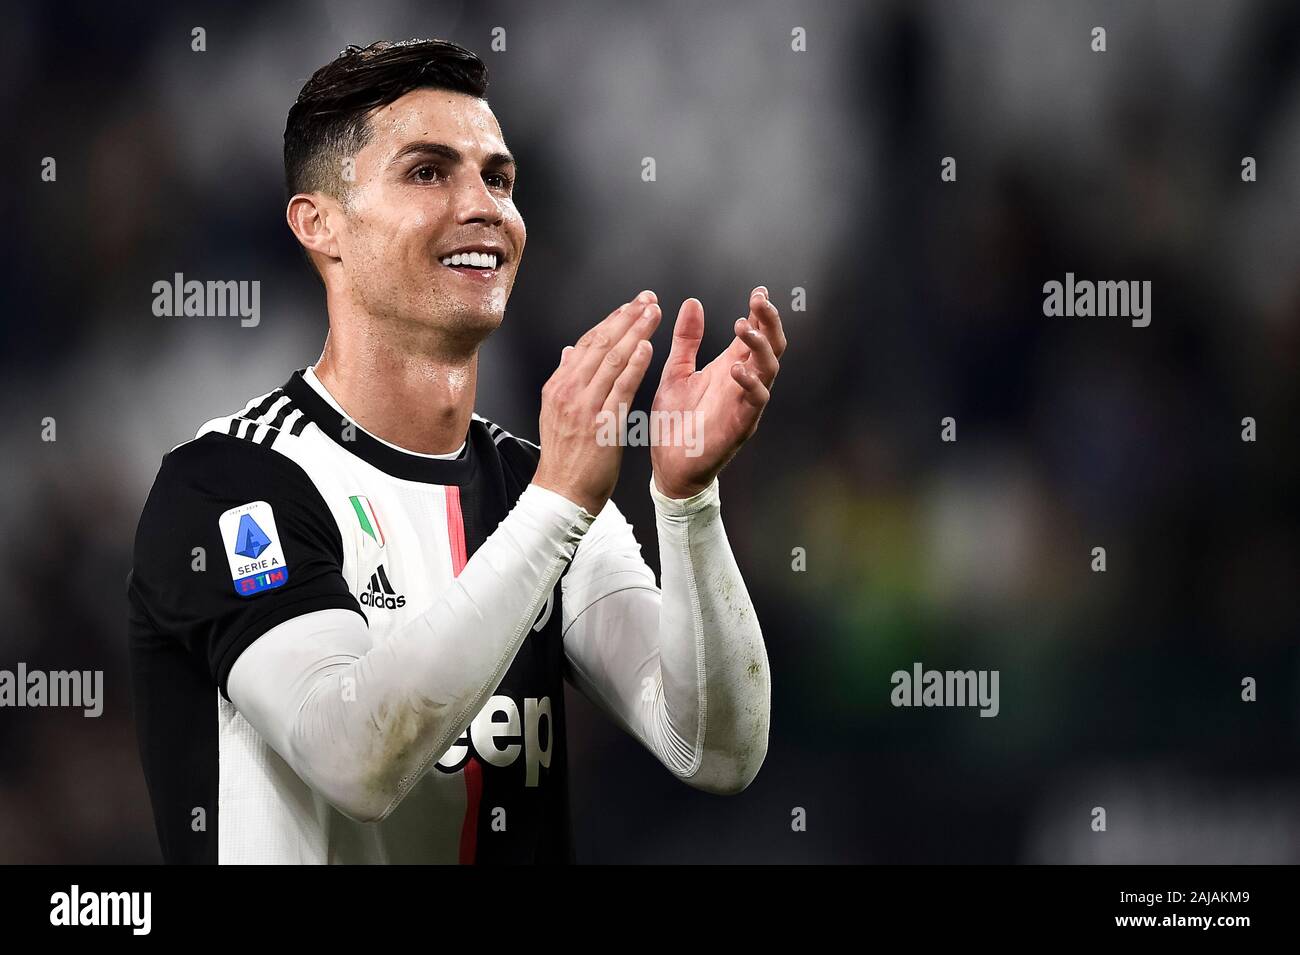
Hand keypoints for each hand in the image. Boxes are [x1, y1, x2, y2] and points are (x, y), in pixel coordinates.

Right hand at [532, 291, 661, 514]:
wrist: (562, 494)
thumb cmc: (565, 458)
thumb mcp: (556, 413)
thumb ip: (566, 380)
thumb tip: (569, 351)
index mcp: (559, 385)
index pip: (587, 343)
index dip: (611, 320)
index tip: (631, 305)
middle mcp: (569, 390)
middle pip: (600, 344)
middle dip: (626, 317)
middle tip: (647, 299)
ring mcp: (585, 406)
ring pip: (611, 359)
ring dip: (634, 332)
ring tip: (652, 313)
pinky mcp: (603, 423)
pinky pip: (621, 388)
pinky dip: (634, 364)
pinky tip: (647, 347)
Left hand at [650, 286, 785, 498]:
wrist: (670, 465)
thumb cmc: (676, 420)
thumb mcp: (676, 371)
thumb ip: (687, 340)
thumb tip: (692, 303)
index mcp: (730, 367)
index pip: (754, 334)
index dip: (760, 313)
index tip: (760, 290)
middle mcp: (743, 383)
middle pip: (771, 346)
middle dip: (769, 322)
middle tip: (759, 301)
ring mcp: (746, 403)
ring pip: (769, 369)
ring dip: (760, 346)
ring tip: (743, 328)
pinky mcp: (741, 424)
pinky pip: (755, 401)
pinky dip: (750, 383)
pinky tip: (737, 368)